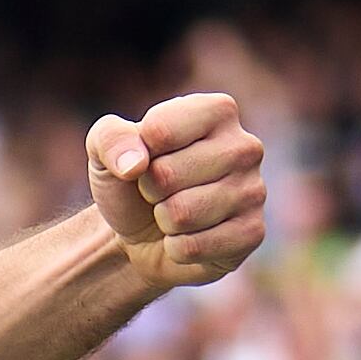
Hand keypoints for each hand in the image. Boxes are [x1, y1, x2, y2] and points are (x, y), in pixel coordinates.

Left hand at [87, 94, 266, 288]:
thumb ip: (109, 139)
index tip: (146, 158)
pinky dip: (176, 248)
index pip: (159, 130)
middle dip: (149, 189)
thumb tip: (134, 164)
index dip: (137, 153)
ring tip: (172, 212)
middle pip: (167, 174)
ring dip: (163, 219)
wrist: (141, 233)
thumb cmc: (129, 181)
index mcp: (216, 111)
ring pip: (182, 214)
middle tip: (158, 191)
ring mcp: (255, 191)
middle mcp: (245, 146)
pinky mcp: (253, 233)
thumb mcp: (104, 151)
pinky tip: (188, 236)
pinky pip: (194, 247)